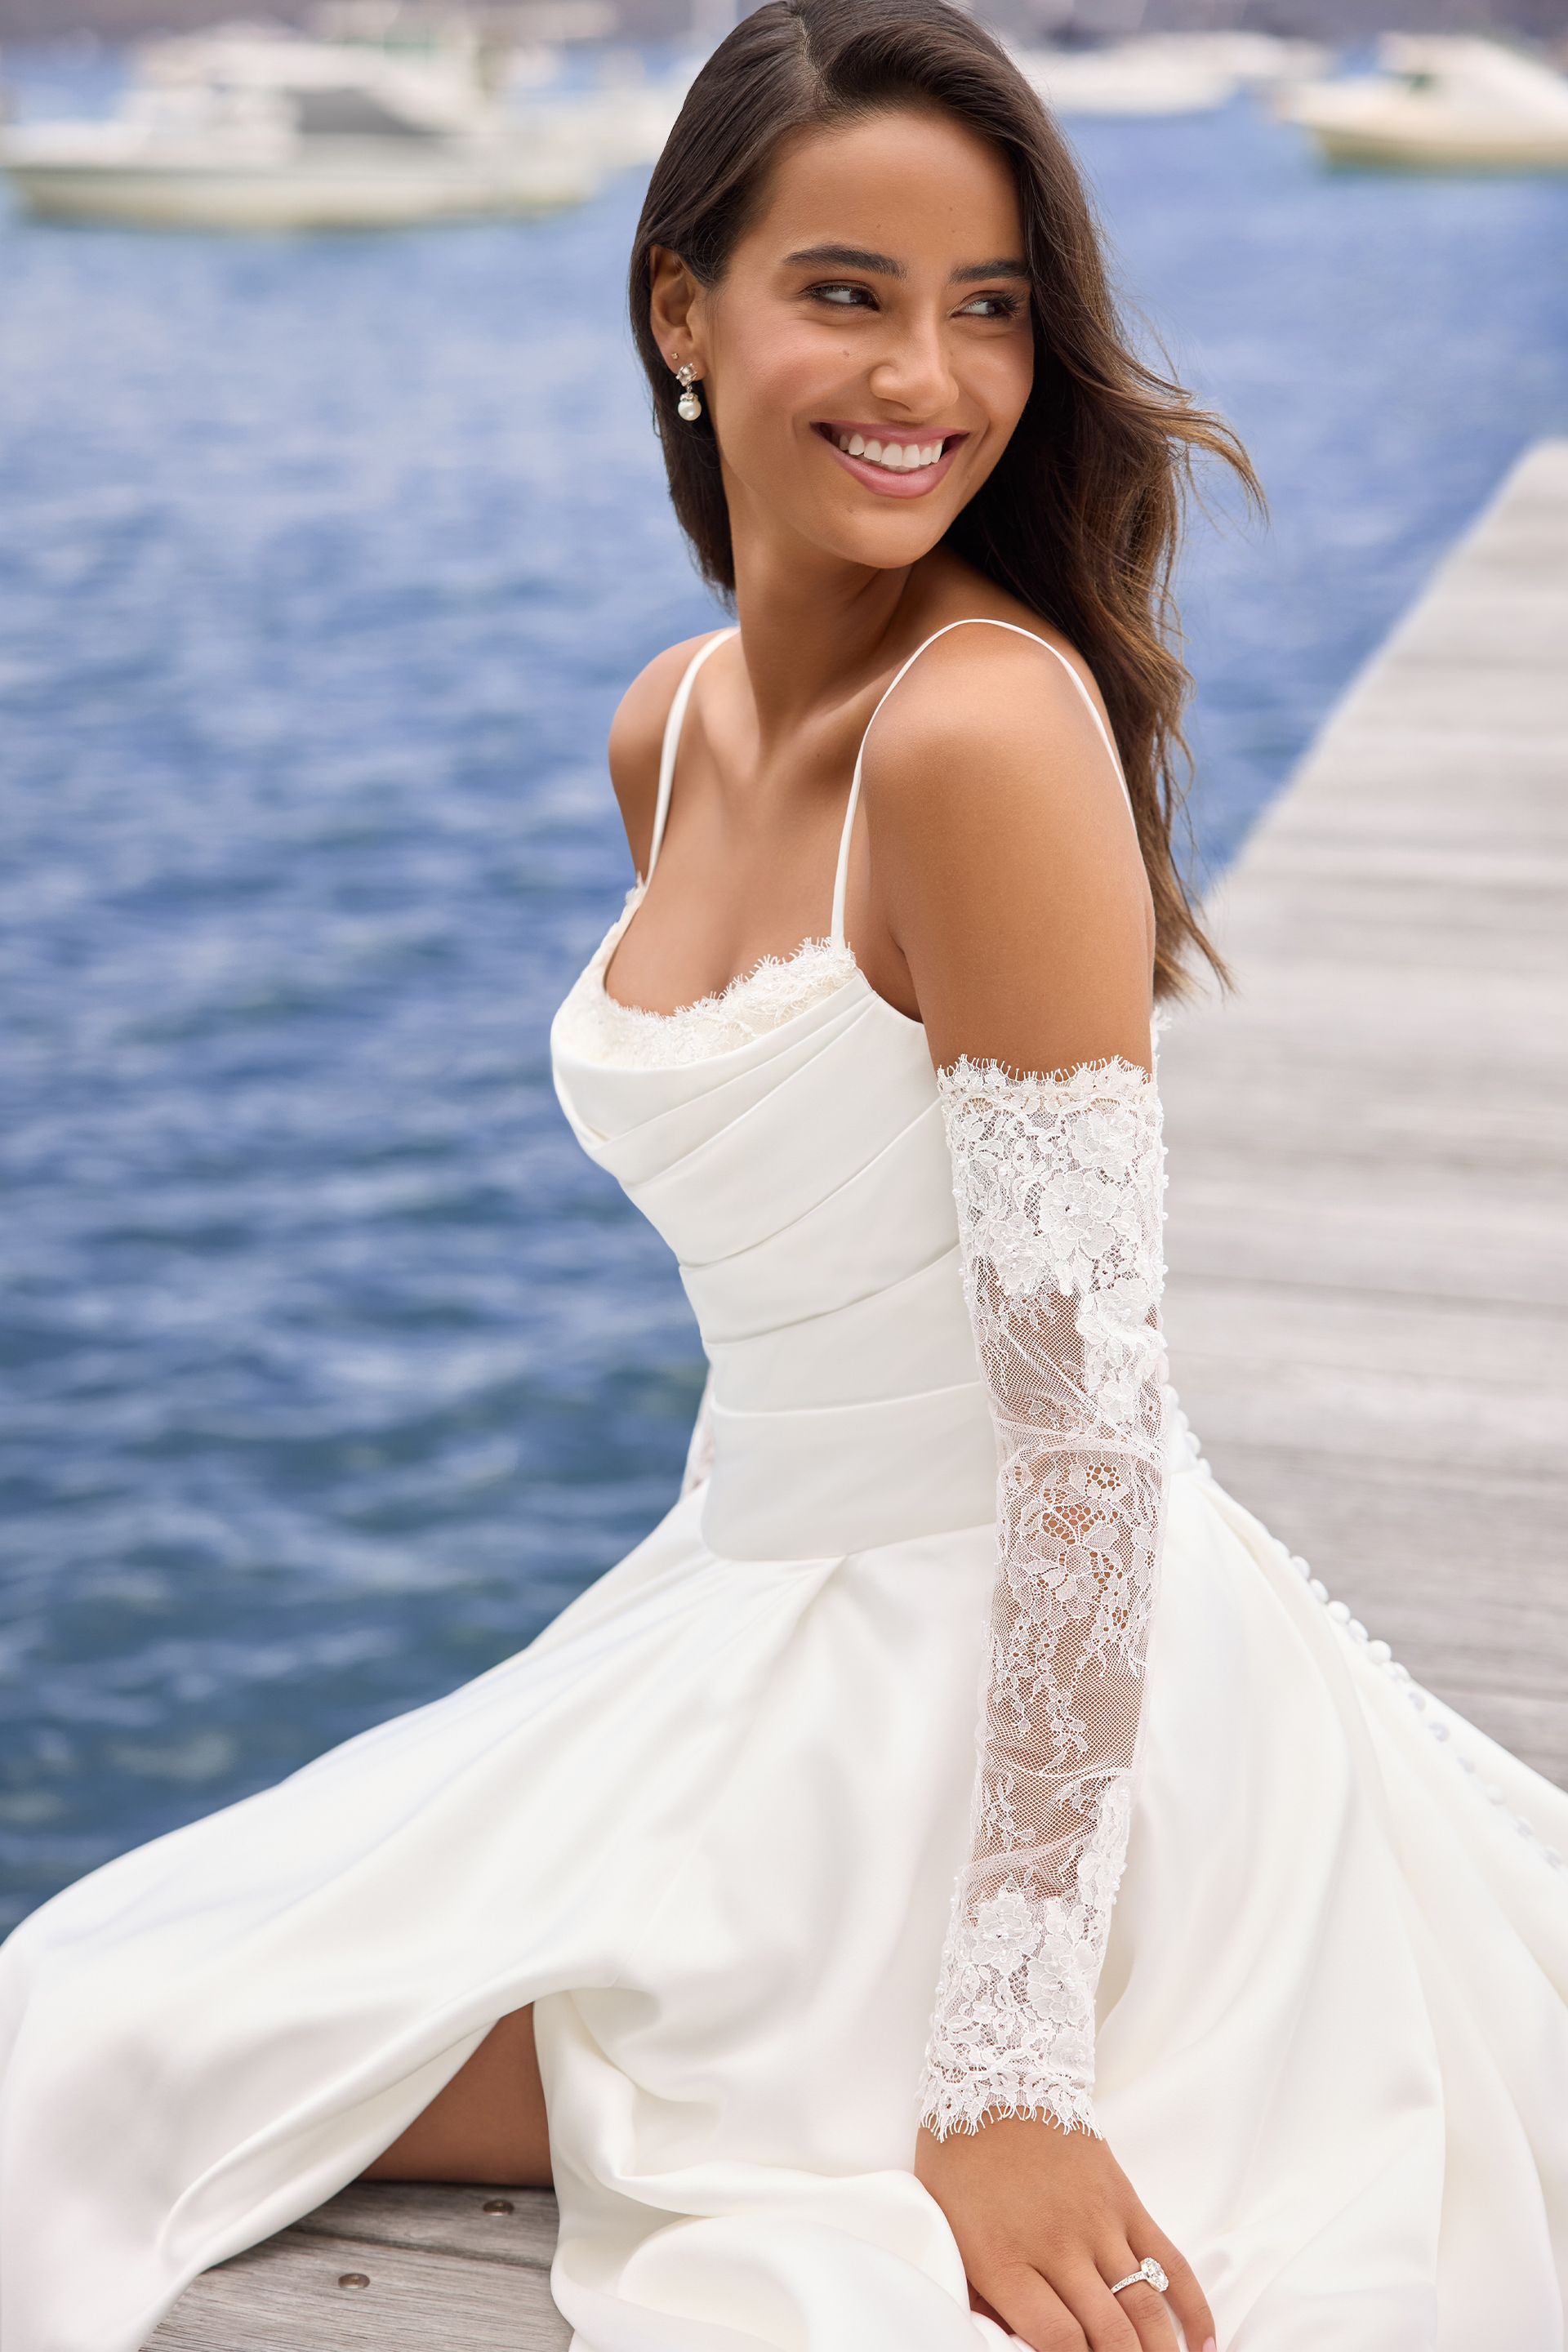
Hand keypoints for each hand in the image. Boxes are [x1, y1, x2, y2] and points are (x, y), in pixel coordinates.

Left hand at [915, 2114, 1215, 2351]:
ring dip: (1163, 2351)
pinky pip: (1169, 2261)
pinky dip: (1192, 2308)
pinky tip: (1204, 2345)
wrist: (993, 2077)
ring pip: (1145, 2306)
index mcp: (1004, 2259)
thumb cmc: (961, 2162)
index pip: (1059, 2341)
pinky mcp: (1124, 2199)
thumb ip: (978, 2297)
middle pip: (1110, 2335)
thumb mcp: (949, 2234)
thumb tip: (1002, 2345)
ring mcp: (1096, 2221)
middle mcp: (1055, 2246)